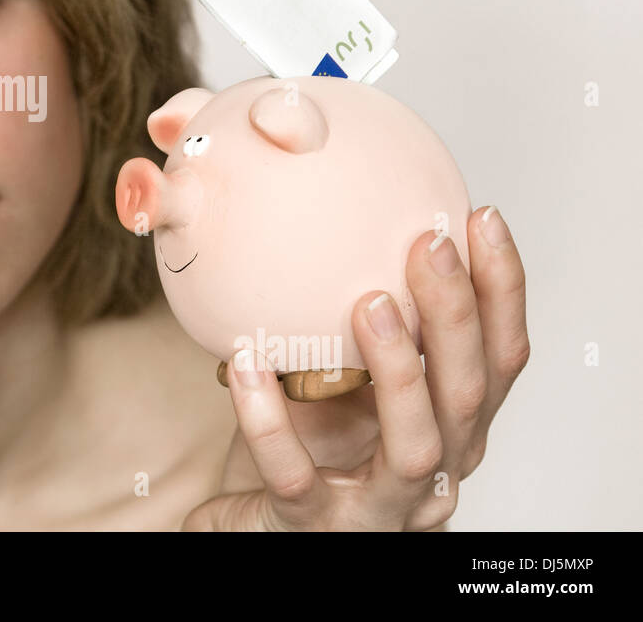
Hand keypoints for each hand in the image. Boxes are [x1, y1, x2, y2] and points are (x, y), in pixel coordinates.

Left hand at [183, 204, 528, 530]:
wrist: (260, 530)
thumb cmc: (309, 452)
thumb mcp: (342, 380)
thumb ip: (352, 322)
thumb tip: (328, 215)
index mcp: (449, 429)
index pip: (498, 359)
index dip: (502, 290)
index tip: (480, 218)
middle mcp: (430, 472)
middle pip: (466, 394)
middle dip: (456, 315)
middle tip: (430, 244)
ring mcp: (378, 507)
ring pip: (413, 443)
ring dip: (399, 368)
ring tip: (370, 302)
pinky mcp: (314, 525)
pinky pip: (293, 473)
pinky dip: (268, 419)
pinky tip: (244, 363)